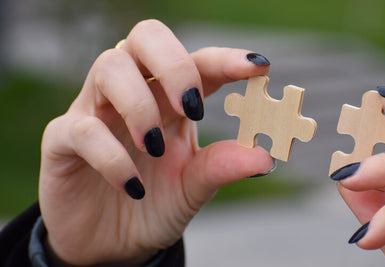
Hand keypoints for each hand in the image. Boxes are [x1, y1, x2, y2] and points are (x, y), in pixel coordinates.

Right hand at [39, 19, 274, 265]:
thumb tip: (265, 156)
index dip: (228, 58)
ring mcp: (96, 111)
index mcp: (172, 100)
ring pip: (110, 66)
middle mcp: (135, 93)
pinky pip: (82, 129)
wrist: (110, 244)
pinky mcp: (63, 139)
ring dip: (140, 104)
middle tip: (193, 106)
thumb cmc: (155, 204)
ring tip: (155, 147)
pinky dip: (111, 157)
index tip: (259, 65)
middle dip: (175, 64)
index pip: (199, 62)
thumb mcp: (193, 188)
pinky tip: (132, 187)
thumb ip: (222, 167)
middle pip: (147, 38)